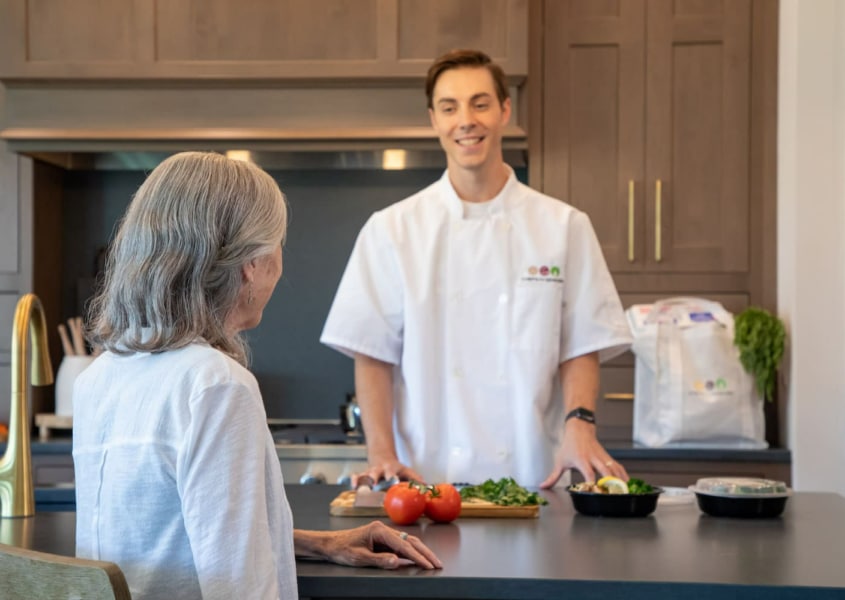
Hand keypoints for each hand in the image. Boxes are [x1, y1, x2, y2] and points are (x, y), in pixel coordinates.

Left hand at [319, 521, 442, 569]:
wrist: (330, 544)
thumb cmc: (342, 549)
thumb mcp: (359, 558)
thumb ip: (379, 560)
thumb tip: (398, 562)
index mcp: (379, 530)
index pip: (403, 545)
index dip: (417, 556)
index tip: (428, 565)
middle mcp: (384, 530)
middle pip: (410, 541)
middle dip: (425, 553)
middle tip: (438, 564)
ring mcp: (384, 535)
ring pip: (407, 543)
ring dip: (421, 552)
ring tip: (433, 562)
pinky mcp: (383, 541)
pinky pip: (400, 547)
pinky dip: (411, 553)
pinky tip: (418, 560)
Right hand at [352, 457, 424, 487]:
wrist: (383, 458)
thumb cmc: (397, 470)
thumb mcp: (407, 472)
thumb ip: (416, 480)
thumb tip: (428, 488)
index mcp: (391, 469)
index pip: (392, 473)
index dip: (393, 477)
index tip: (394, 481)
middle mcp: (380, 470)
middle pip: (376, 472)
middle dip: (374, 478)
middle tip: (373, 484)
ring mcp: (370, 472)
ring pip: (364, 475)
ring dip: (361, 480)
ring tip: (358, 487)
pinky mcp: (362, 475)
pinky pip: (356, 477)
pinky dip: (352, 480)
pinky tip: (352, 486)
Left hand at [539, 419, 628, 487]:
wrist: (580, 429)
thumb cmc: (569, 446)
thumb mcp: (560, 461)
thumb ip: (553, 476)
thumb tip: (543, 486)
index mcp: (581, 460)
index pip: (588, 473)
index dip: (592, 483)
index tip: (594, 492)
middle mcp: (593, 458)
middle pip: (605, 471)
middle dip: (610, 483)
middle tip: (613, 494)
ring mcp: (602, 457)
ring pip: (614, 468)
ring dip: (619, 480)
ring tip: (624, 492)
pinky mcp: (608, 456)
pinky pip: (618, 466)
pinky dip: (623, 474)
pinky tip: (627, 483)